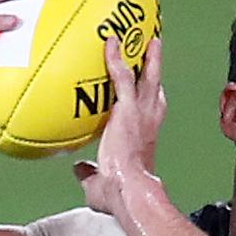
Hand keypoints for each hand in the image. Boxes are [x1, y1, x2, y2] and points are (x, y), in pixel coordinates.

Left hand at [74, 37, 166, 214]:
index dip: (151, 101)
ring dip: (148, 58)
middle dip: (156, 70)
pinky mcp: (128, 110)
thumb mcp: (100, 184)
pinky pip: (122, 77)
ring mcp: (141, 115)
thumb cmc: (119, 195)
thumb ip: (89, 174)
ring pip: (147, 78)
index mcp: (144, 140)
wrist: (129, 190)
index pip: (151, 114)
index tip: (151, 91)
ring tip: (149, 39)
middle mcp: (148, 123)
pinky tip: (110, 42)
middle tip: (156, 53)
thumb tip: (78, 169)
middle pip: (155, 89)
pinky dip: (116, 58)